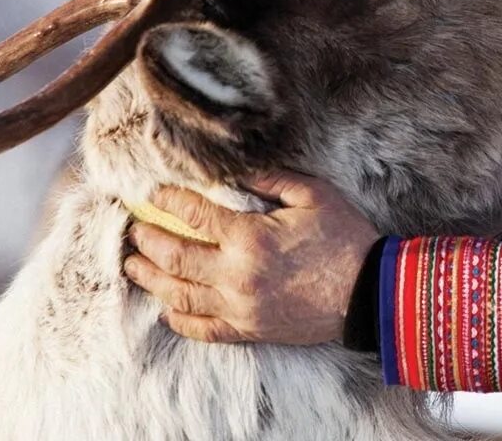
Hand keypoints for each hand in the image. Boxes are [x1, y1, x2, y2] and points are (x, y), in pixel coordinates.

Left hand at [122, 169, 377, 344]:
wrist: (368, 291)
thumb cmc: (345, 238)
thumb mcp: (314, 195)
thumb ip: (273, 180)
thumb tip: (239, 171)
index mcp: (250, 237)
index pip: (194, 215)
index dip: (169, 200)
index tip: (154, 192)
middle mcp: (235, 274)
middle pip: (174, 257)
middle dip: (147, 240)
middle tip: (133, 230)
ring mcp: (239, 307)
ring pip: (178, 295)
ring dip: (150, 279)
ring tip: (134, 265)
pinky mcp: (248, 330)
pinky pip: (202, 329)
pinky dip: (179, 318)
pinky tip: (168, 306)